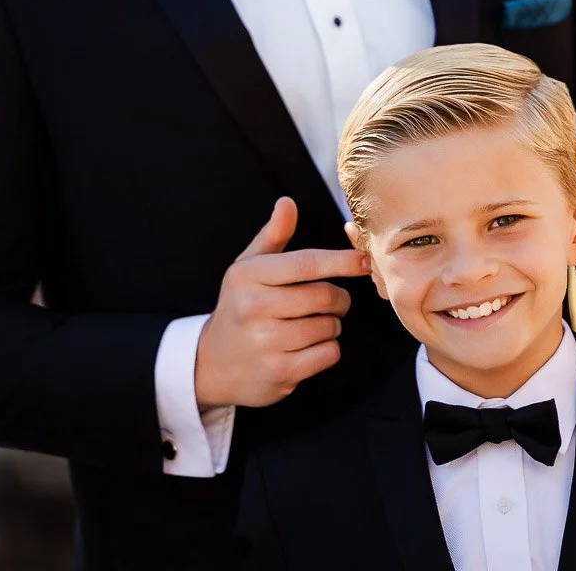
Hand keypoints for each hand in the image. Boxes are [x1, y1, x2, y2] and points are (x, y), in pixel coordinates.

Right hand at [194, 197, 367, 408]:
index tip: (364, 260)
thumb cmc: (239, 306)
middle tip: (335, 301)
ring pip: (329, 326)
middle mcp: (254, 307)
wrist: (211, 364)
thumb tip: (287, 203)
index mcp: (248, 275)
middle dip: (339, 298)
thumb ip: (272, 235)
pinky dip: (328, 349)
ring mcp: (265, 342)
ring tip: (314, 324)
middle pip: (324, 296)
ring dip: (332, 324)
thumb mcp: (248, 268)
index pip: (307, 263)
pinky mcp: (279, 373)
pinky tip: (309, 347)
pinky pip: (327, 353)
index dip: (341, 260)